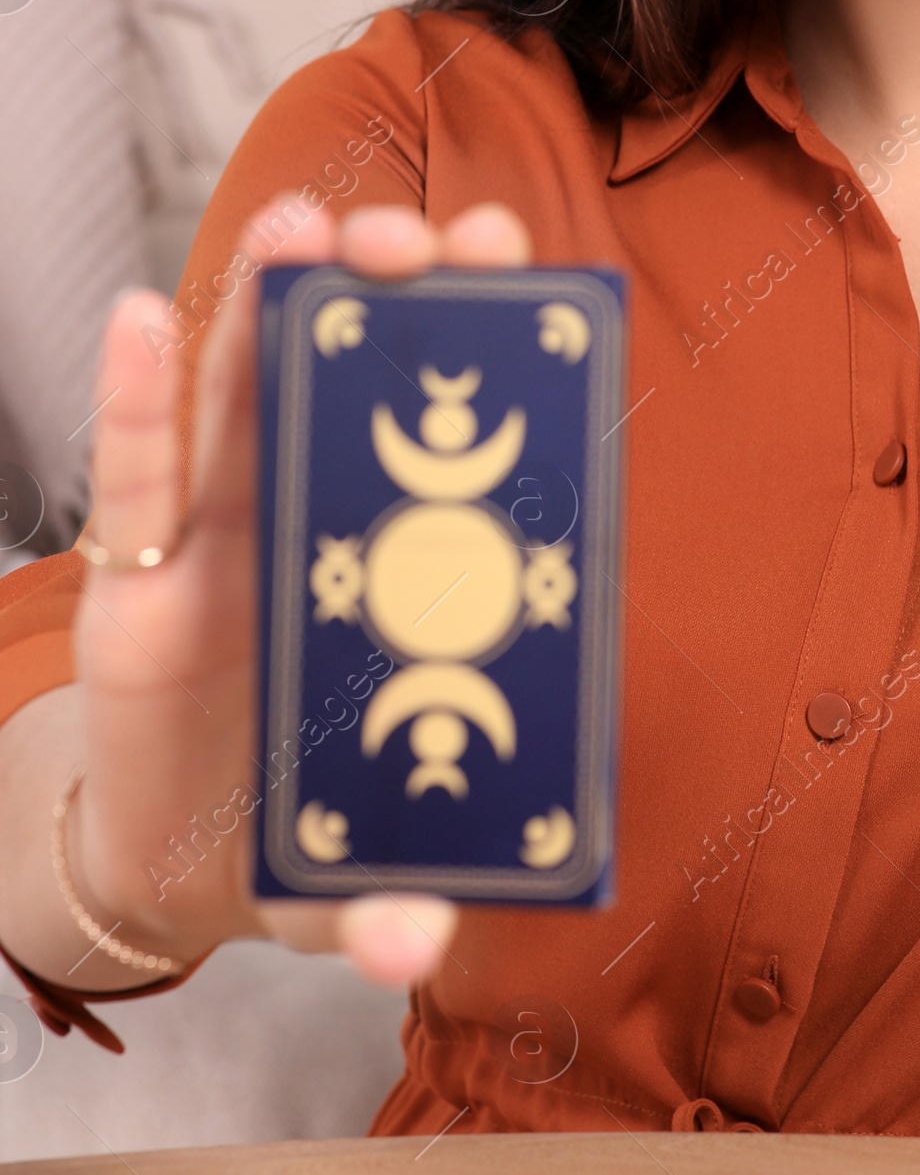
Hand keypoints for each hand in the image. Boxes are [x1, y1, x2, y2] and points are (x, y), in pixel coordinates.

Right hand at [31, 195, 533, 990]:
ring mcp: (227, 542)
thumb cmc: (308, 832)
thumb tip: (414, 948)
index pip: (454, 436)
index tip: (528, 256)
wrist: (184, 864)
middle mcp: (323, 529)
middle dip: (394, 293)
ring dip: (273, 305)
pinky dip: (139, 395)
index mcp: (404, 572)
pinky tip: (148, 315)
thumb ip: (388, 905)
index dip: (488, 346)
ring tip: (307, 226)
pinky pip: (137, 475)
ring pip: (247, 397)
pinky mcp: (137, 579)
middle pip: (356, 383)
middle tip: (435, 232)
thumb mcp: (357, 872)